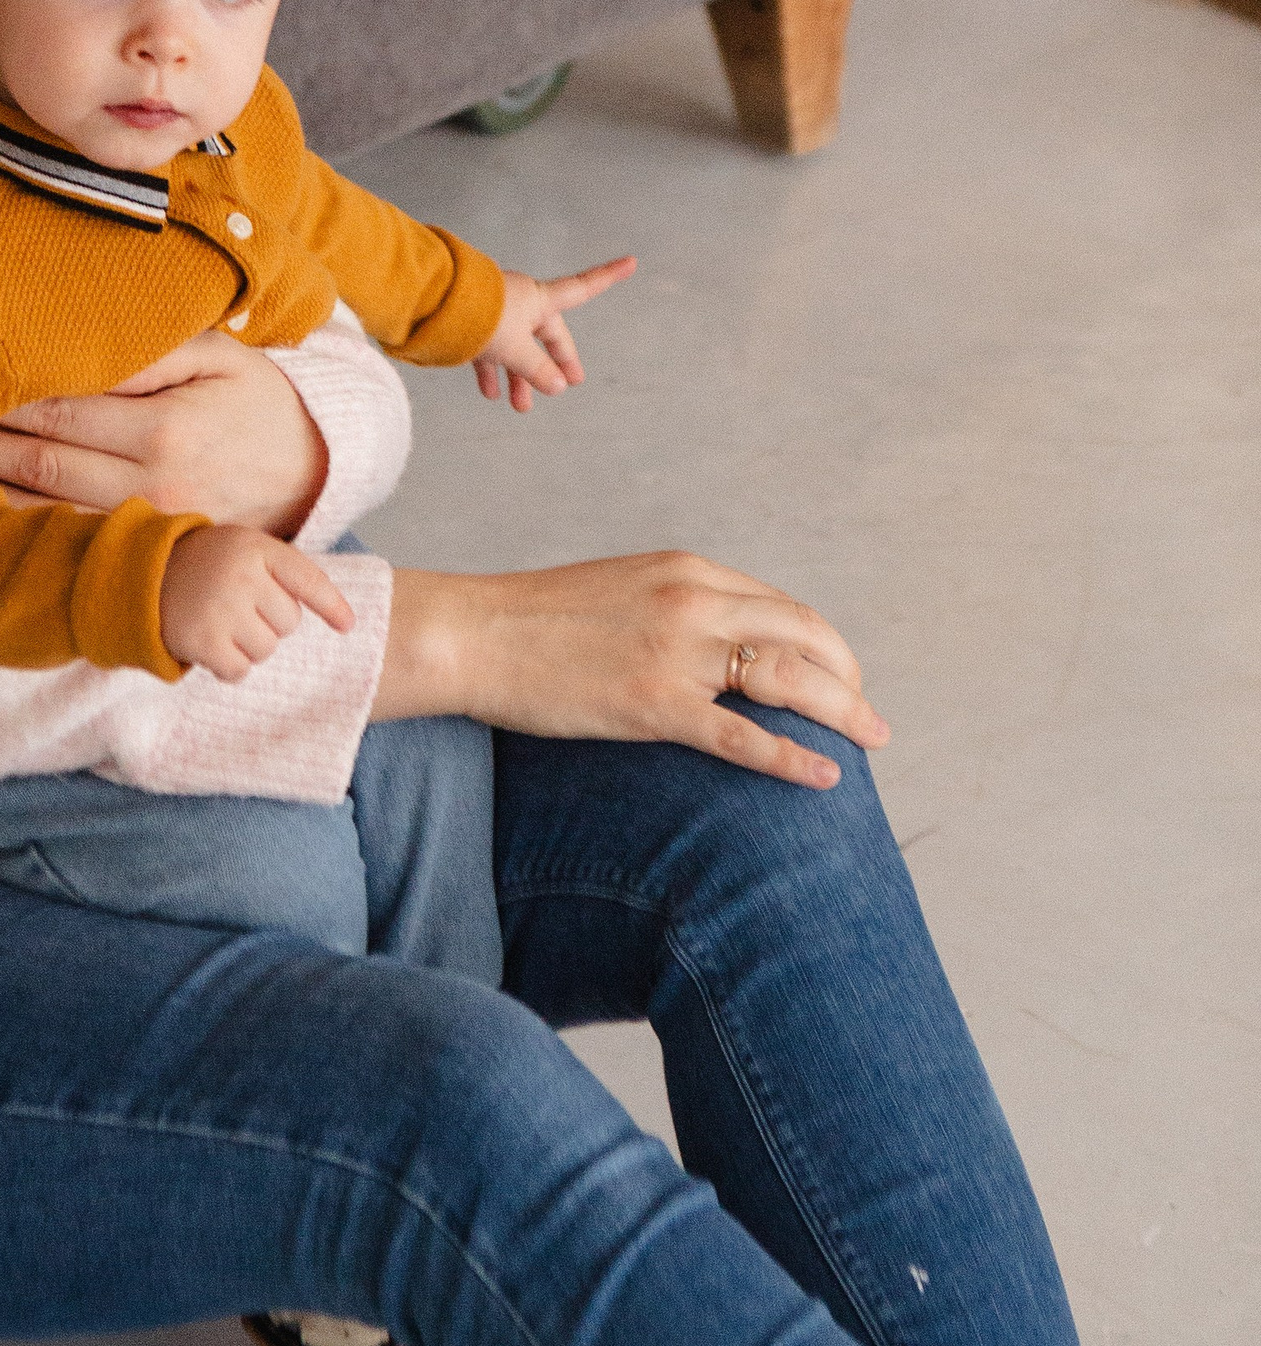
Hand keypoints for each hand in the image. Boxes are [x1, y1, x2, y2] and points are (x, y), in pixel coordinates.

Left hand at [0, 330, 327, 534]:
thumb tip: (83, 343)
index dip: (1, 394)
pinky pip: (64, 544)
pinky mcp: (142, 556)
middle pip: (38, 463)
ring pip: (41, 513)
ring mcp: (143, 531)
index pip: (58, 410)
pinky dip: (14, 528)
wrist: (311, 478)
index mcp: (164, 430)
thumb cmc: (255, 402)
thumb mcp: (220, 356)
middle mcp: (148, 488)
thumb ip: (152, 350)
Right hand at [158, 523, 354, 682]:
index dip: (332, 605)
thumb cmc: (210, 566)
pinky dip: (229, 665)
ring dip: (249, 645)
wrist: (145, 574)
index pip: (308, 581)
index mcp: (256, 548)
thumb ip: (287, 572)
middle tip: (237, 605)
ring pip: (266, 650)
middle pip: (288, 624)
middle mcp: (241, 576)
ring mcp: (221, 608)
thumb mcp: (246, 550)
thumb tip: (345, 619)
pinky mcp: (202, 640)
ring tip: (222, 621)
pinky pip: (239, 671)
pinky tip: (211, 643)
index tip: (348, 626)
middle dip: (268, 622)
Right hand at [374, 550, 889, 790]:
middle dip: (848, 676)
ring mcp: (676, 652)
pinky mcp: (654, 703)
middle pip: (805, 633)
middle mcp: (693, 600)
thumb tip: (712, 645)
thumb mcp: (620, 590)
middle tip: (868, 715)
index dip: (821, 645)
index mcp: (686, 570)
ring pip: (789, 678)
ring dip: (843, 710)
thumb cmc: (535, 621)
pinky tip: (825, 775)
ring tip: (871, 739)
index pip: (781, 605)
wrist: (473, 633)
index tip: (836, 678)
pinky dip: (793, 756)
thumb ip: (672, 608)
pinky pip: (743, 735)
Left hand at [474, 255, 635, 408]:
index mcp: (539, 298)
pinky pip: (489, 348)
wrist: (432, 304)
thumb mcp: (516, 349)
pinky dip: (492, 371)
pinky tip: (491, 393)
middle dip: (554, 362)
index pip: (583, 287)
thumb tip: (559, 385)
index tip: (632, 260)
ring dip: (520, 377)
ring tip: (521, 407)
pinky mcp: (472, 322)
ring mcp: (496, 311)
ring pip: (515, 347)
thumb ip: (538, 369)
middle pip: (546, 332)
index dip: (609, 276)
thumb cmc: (480, 318)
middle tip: (567, 383)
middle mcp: (520, 301)